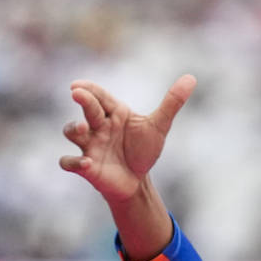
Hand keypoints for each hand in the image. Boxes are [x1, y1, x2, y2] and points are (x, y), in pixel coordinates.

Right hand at [59, 75, 195, 204]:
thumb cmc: (143, 150)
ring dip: (73, 129)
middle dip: (82, 100)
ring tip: (81, 128)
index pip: (99, 95)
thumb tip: (191, 78)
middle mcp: (98, 126)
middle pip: (87, 109)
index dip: (88, 88)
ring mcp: (89, 145)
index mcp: (114, 112)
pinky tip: (86, 163)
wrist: (137, 181)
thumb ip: (172, 103)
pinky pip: (69, 162)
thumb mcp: (159, 126)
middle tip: (77, 93)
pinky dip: (74, 162)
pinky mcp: (85, 166)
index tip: (78, 84)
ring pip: (71, 132)